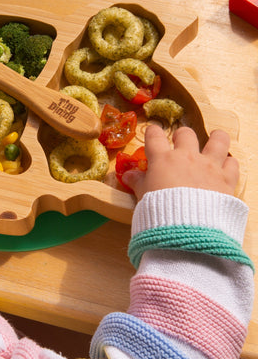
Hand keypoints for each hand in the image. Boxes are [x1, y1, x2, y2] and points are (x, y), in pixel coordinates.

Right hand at [122, 125, 239, 200]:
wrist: (185, 226)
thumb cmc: (159, 209)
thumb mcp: (143, 195)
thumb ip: (137, 182)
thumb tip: (127, 175)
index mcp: (163, 159)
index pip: (154, 136)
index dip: (152, 132)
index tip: (152, 132)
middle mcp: (187, 157)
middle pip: (186, 134)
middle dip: (182, 136)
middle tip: (180, 142)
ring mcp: (208, 166)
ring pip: (218, 140)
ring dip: (216, 138)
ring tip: (214, 137)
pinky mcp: (226, 179)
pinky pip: (232, 163)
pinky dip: (229, 163)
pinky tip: (226, 165)